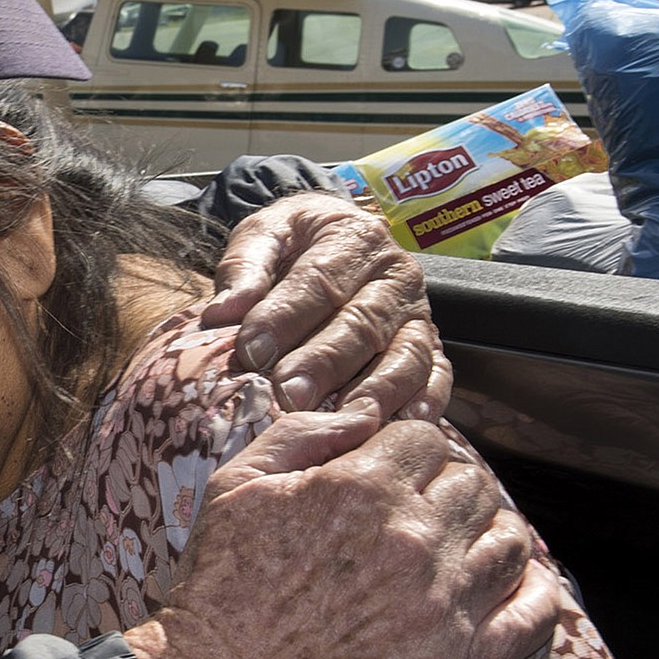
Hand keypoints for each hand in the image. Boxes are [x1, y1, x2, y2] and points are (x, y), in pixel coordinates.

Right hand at [123, 415, 557, 658]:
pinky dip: (538, 595)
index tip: (395, 468)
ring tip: (466, 542)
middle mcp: (416, 539)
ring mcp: (444, 603)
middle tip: (424, 507)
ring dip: (492, 532)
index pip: (428, 438)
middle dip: (449, 486)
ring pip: (512, 541)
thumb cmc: (221, 586)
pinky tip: (523, 586)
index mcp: (364, 487)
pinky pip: (532, 617)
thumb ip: (305, 433)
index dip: (410, 448)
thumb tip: (365, 414)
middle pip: (474, 484)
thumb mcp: (238, 483)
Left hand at [202, 193, 449, 417]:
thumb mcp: (266, 235)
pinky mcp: (432, 345)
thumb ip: (244, 268)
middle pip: (361, 323)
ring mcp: (418, 312)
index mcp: (354, 237)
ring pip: (404, 353)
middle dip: (324, 362)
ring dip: (375, 390)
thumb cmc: (296, 244)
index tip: (251, 351)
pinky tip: (405, 423)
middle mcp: (395, 274)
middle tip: (290, 395)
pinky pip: (436, 374)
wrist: (338, 238)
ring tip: (344, 420)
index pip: (318, 279)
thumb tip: (223, 312)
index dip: (285, 317)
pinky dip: (427, 399)